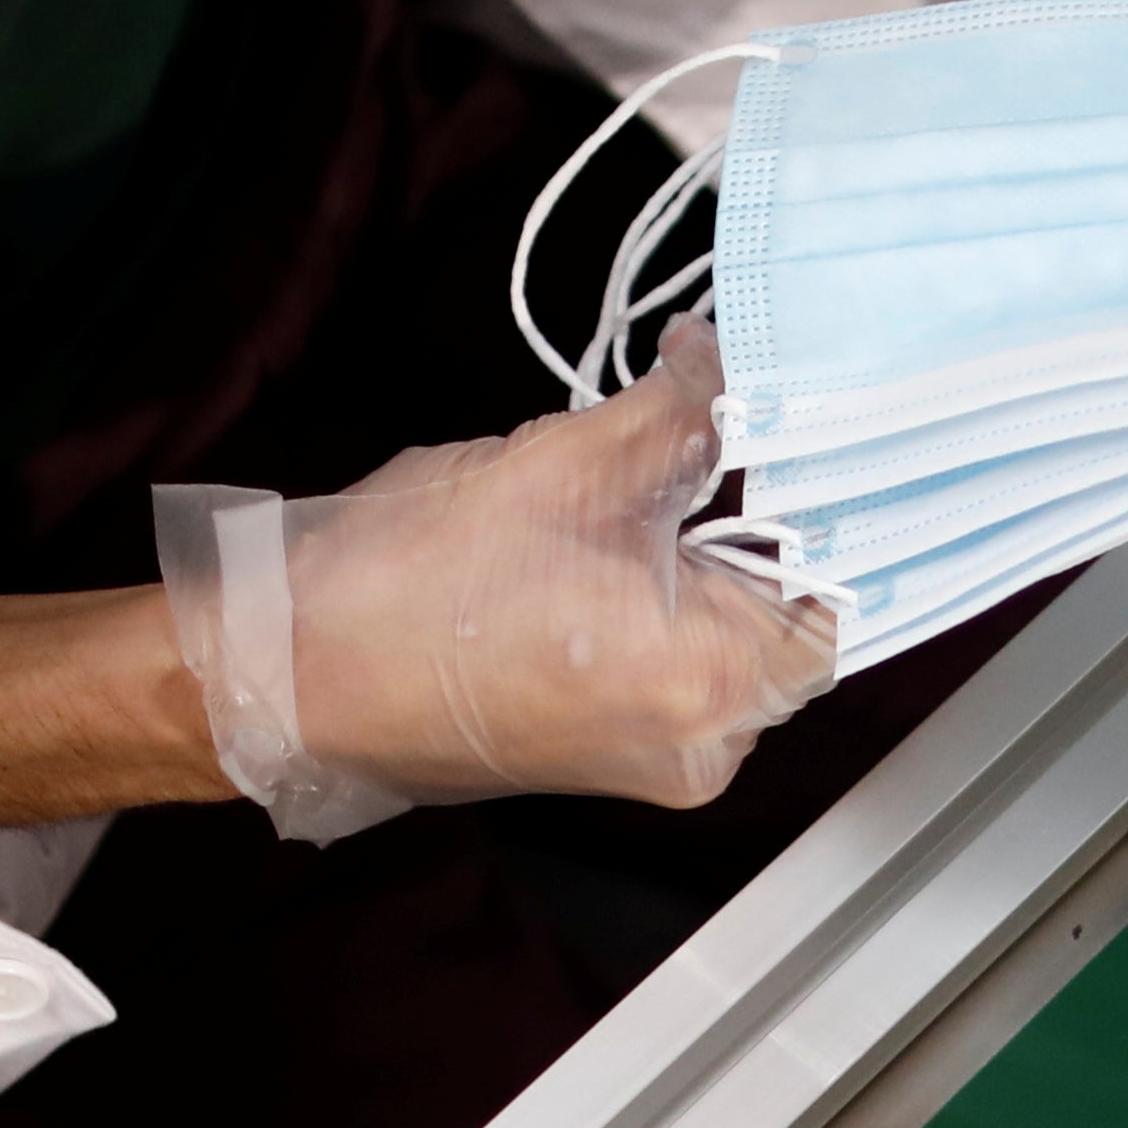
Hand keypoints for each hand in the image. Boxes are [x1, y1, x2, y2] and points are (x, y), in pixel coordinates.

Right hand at [0, 325, 831, 853]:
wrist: (278, 674)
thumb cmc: (408, 585)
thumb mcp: (568, 462)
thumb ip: (681, 410)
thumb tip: (731, 364)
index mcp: (720, 684)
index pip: (849, 593)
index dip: (835, 504)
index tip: (818, 431)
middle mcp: (705, 746)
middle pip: (788, 613)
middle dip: (752, 515)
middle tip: (714, 429)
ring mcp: (652, 762)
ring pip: (723, 635)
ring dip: (696, 551)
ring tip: (634, 480)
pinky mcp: (599, 755)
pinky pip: (666, 663)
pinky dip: (652, 596)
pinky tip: (597, 536)